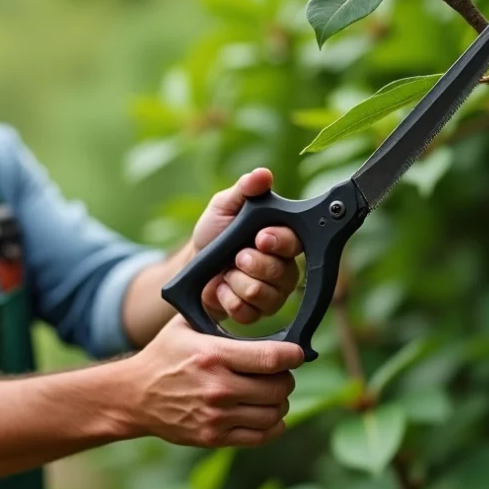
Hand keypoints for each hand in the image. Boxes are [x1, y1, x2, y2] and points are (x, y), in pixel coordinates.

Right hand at [122, 316, 303, 446]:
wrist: (134, 395)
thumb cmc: (164, 355)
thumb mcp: (186, 325)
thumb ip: (216, 312)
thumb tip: (248, 297)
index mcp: (213, 355)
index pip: (272, 358)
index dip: (293, 355)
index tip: (296, 352)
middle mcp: (218, 388)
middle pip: (279, 387)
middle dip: (286, 377)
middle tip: (278, 372)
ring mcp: (217, 416)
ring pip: (274, 412)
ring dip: (279, 401)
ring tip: (270, 391)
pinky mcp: (214, 437)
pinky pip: (261, 435)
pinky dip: (273, 425)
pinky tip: (265, 412)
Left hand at [190, 168, 302, 324]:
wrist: (193, 265)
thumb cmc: (214, 232)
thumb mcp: (224, 205)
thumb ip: (244, 190)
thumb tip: (262, 174)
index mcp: (281, 238)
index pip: (294, 242)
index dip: (278, 242)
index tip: (260, 237)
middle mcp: (284, 266)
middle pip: (283, 273)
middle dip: (253, 264)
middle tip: (237, 257)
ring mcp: (273, 292)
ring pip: (266, 295)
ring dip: (237, 282)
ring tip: (225, 272)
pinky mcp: (257, 313)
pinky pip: (250, 313)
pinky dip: (228, 299)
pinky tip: (221, 288)